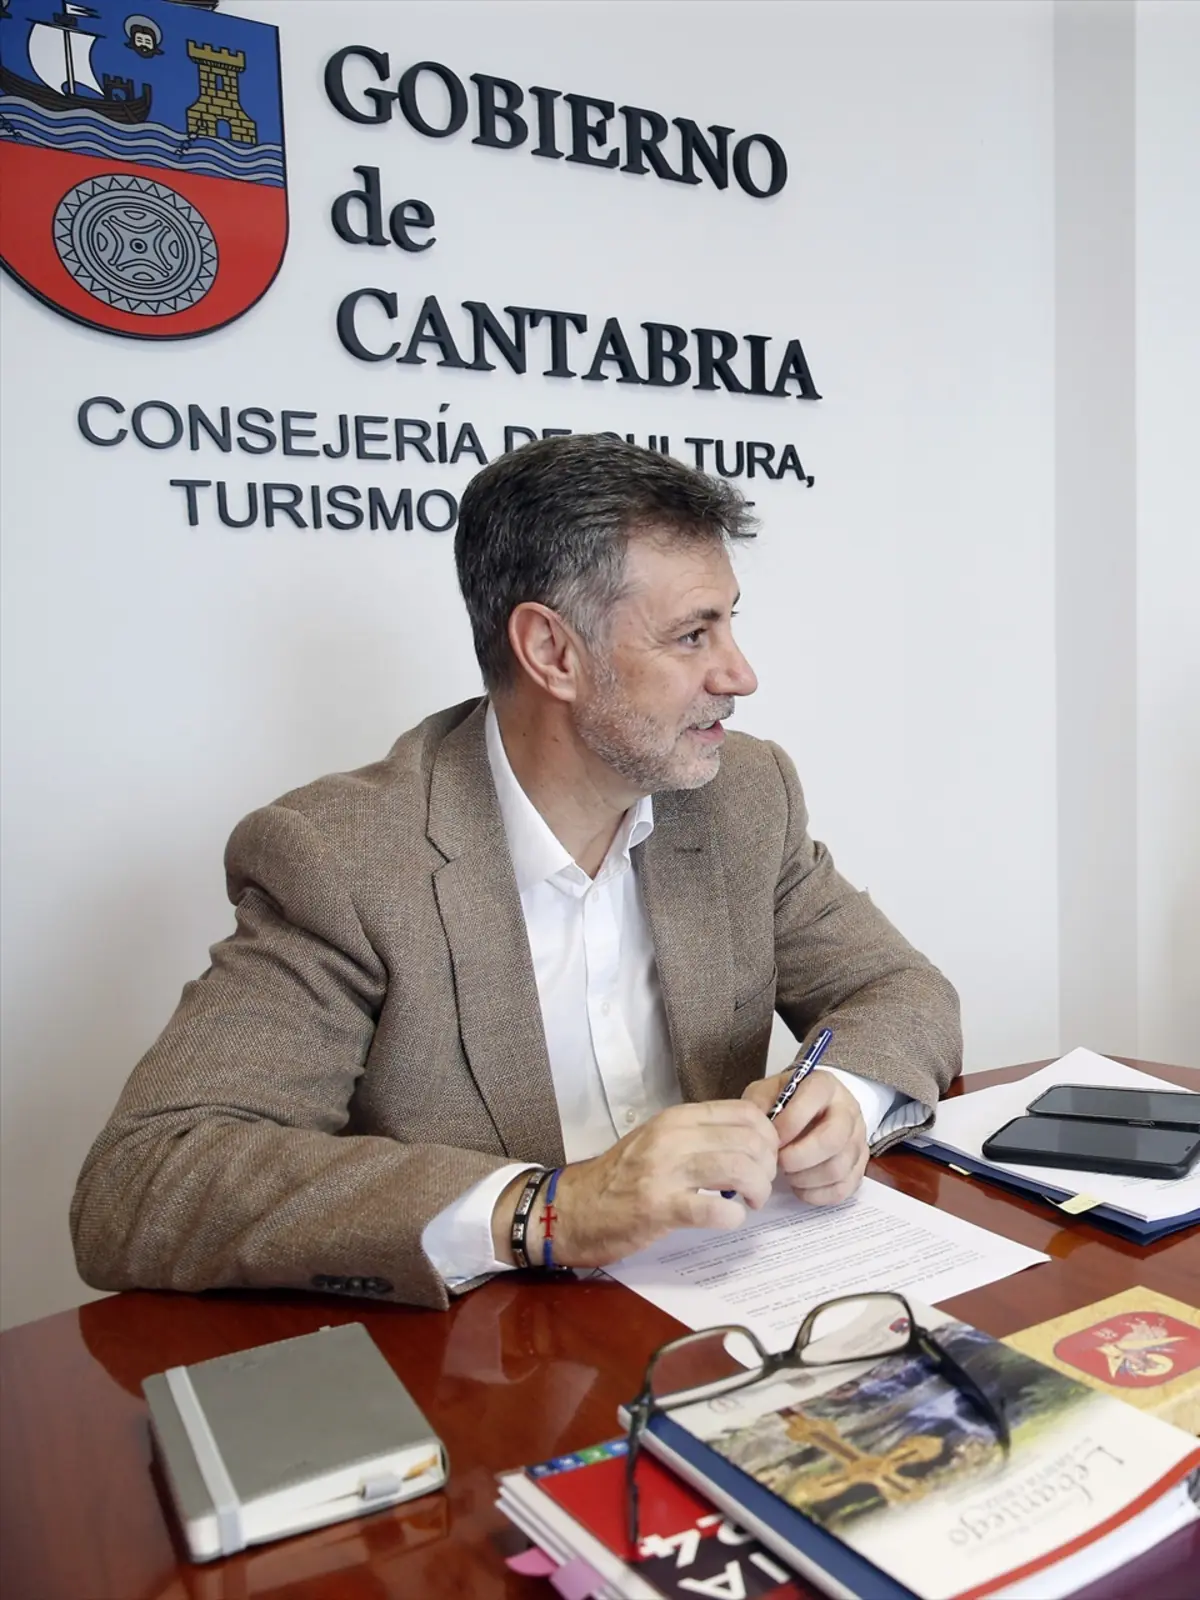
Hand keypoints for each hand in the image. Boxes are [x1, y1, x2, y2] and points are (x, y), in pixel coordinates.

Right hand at [495, 1100, 777, 1268]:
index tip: (764, 1158)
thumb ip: (699, 1136)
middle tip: (759, 1185)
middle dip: (768, 1167)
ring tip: (749, 1202)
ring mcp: (664, 1172)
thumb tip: (749, 1143)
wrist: (572, 1208)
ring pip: (740, 1169)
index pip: (745, 1113)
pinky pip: (717, 1211)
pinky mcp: (660, 1208)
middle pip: (750, 1141)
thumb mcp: (658, 1140)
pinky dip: (734, 1218)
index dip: (769, 1137)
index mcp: (675, 1119)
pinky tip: (728, 1220)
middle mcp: (672, 1138)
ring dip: (757, 1191)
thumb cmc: (619, 1178)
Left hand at [742, 1068, 867, 1205]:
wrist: (817, 1109)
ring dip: (806, 1178)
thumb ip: (759, 1104)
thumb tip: (755, 1130)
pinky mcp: (860, 1165)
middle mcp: (848, 1110)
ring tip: (787, 1174)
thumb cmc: (788, 1102)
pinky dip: (817, 1194)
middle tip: (779, 1162)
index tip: (771, 1139)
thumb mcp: (768, 1091)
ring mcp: (858, 1139)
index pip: (814, 1100)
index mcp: (824, 1085)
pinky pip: (844, 1189)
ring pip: (838, 1168)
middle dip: (799, 1158)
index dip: (788, 1124)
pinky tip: (800, 1187)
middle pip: (833, 1140)